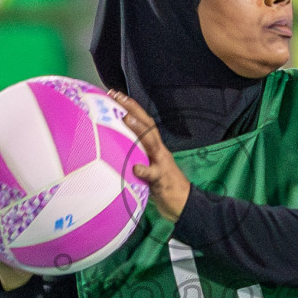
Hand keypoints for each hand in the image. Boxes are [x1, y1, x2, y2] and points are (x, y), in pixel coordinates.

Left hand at [106, 91, 190, 222]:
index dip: (130, 106)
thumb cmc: (161, 186)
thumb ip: (136, 157)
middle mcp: (159, 150)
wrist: (184, 203)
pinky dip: (144, 170)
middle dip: (132, 108)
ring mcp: (161, 163)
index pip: (143, 121)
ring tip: (125, 119)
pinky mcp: (162, 180)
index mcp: (155, 147)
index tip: (113, 93)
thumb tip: (114, 148)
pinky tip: (135, 168)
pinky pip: (153, 174)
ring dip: (138, 129)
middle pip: (148, 124)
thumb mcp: (148, 167)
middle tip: (116, 96)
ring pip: (151, 142)